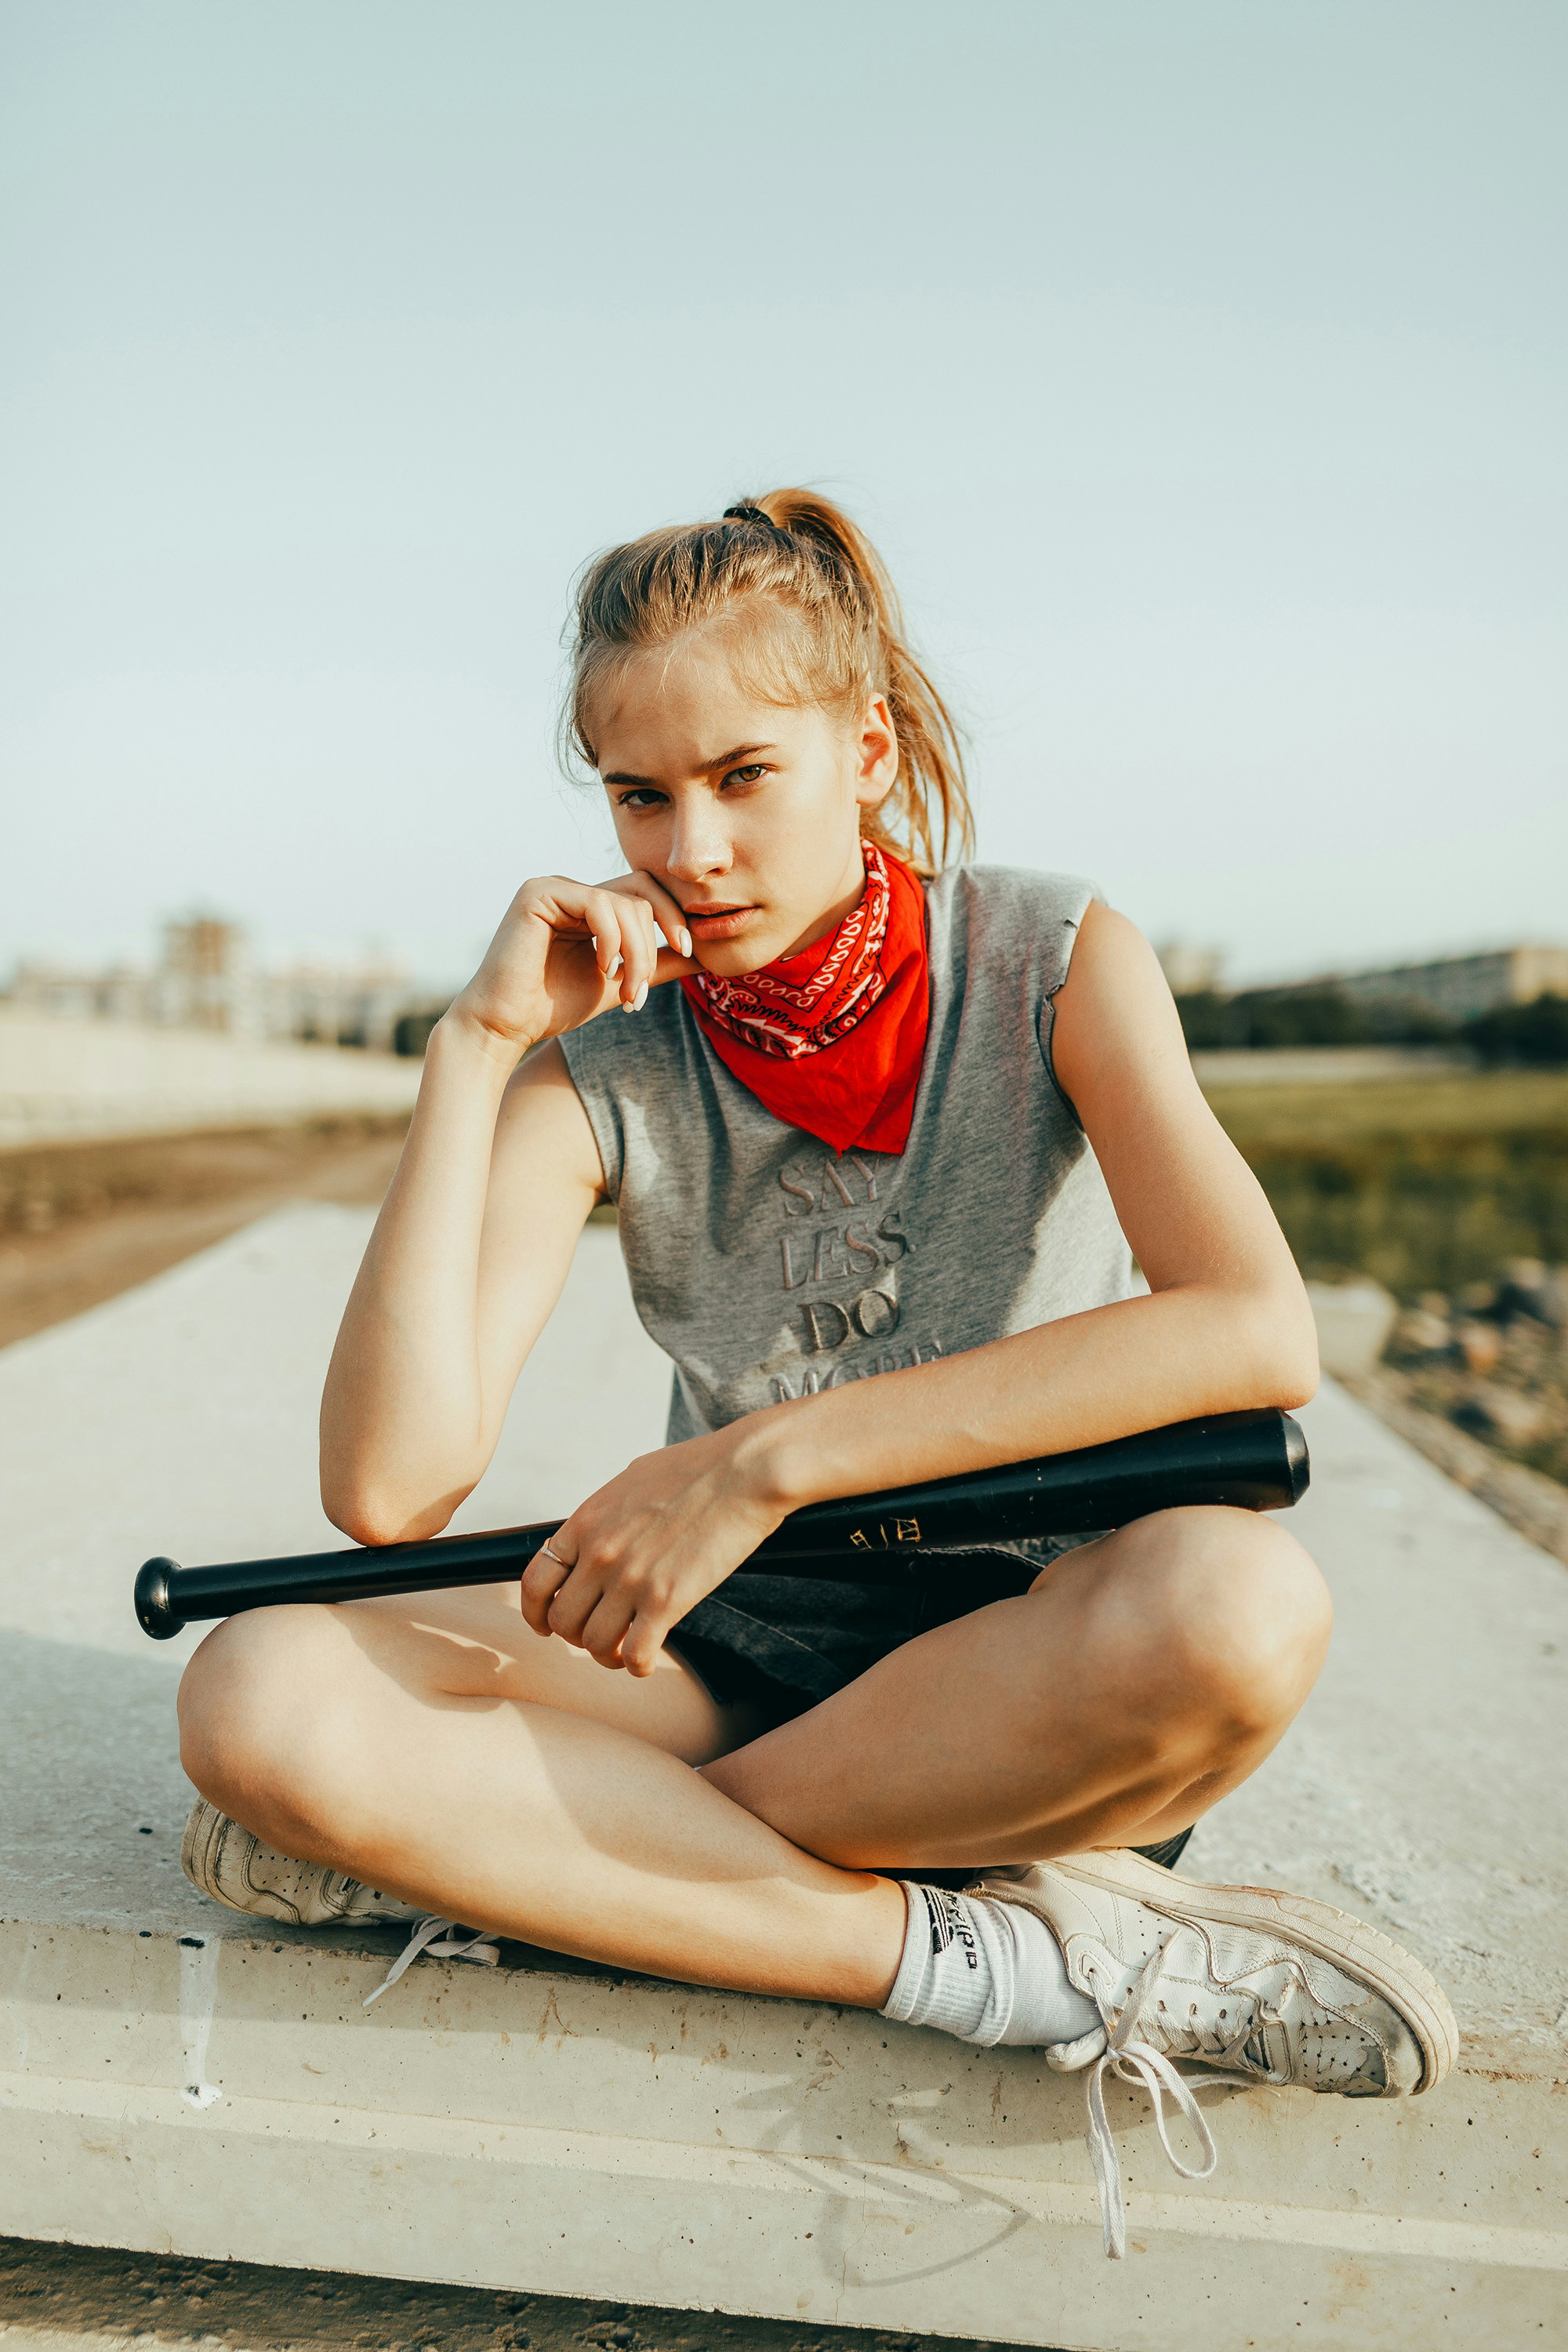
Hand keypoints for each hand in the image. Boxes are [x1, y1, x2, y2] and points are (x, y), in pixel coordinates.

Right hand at [444, 871, 695, 1059]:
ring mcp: (554, 887)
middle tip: (660, 974)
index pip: (647, 893)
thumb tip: (707, 956)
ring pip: (624, 901)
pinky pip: (597, 904)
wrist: (506, 1026)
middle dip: (662, 933)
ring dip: (638, 951)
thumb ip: (659, 965)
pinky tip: (603, 969)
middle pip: (642, 890)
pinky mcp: (538, 893)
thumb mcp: (621, 981)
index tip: (690, 952)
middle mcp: (573, 890)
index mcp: (590, 906)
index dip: (674, 918)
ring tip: (628, 990)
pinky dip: (611, 939)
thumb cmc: (554, 1006)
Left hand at [519, 1429, 788, 1675]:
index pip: (536, 1581)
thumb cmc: (698, 1467)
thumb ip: (606, 1513)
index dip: (536, 1613)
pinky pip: (635, 1655)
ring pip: (594, 1643)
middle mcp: (600, 1553)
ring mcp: (630, 1578)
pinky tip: (648, 1658)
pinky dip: (638, 1665)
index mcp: (586, 1521)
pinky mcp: (666, 1600)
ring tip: (626, 1650)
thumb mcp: (632, 1481)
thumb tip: (596, 1534)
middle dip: (578, 1636)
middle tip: (602, 1635)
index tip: (547, 1625)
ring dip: (608, 1654)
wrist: (744, 1469)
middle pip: (563, 1621)